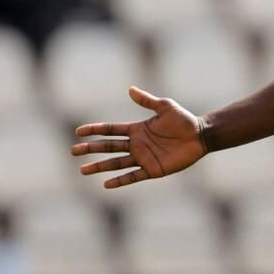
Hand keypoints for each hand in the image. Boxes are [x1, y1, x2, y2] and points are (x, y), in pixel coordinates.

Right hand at [70, 86, 206, 188]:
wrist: (200, 136)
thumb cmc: (184, 120)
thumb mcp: (165, 107)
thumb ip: (147, 100)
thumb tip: (130, 89)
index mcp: (137, 129)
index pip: (111, 130)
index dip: (95, 130)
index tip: (78, 132)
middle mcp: (136, 144)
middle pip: (108, 147)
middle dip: (90, 149)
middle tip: (73, 151)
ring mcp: (143, 158)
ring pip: (116, 163)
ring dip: (100, 166)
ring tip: (83, 170)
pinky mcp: (152, 170)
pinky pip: (133, 176)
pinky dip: (120, 180)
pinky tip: (106, 184)